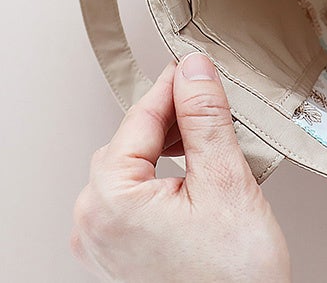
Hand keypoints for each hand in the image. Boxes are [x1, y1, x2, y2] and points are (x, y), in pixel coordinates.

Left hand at [71, 53, 290, 281]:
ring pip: (129, 169)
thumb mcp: (226, 184)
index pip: (139, 119)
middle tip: (211, 106)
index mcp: (109, 201)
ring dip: (165, 150)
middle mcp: (92, 222)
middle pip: (129, 142)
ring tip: (207, 146)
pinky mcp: (116, 255)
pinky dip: (158, 180)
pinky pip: (129, 198)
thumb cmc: (233, 280)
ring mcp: (101, 243)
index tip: (196, 66)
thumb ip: (205, 119)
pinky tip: (191, 178)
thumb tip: (194, 71)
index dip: (173, 87)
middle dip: (170, 121)